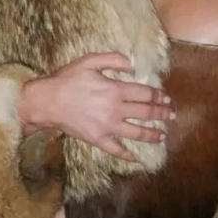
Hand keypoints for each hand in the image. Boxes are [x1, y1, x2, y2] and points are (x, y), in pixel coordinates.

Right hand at [20, 53, 174, 160]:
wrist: (46, 101)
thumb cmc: (66, 79)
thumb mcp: (90, 61)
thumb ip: (114, 59)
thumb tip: (134, 66)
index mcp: (115, 90)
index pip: (145, 93)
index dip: (159, 96)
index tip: (167, 98)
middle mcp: (115, 109)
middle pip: (146, 113)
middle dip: (162, 114)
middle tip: (172, 116)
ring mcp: (107, 127)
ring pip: (137, 133)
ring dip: (153, 134)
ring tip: (162, 135)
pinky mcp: (97, 139)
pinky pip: (116, 150)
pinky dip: (127, 154)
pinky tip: (136, 157)